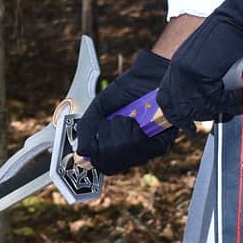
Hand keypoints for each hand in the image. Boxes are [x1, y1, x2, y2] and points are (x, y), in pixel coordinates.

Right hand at [76, 50, 176, 174]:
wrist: (148, 76)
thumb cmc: (125, 92)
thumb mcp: (98, 108)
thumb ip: (87, 129)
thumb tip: (81, 151)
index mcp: (117, 147)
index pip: (104, 165)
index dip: (95, 154)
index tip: (94, 137)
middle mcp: (132, 153)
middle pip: (110, 164)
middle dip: (104, 139)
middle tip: (111, 121)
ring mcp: (146, 151)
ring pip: (123, 155)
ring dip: (117, 131)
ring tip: (123, 117)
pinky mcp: (161, 144)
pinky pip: (137, 145)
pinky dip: (130, 130)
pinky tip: (134, 120)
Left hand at [157, 0, 242, 128]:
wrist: (235, 18)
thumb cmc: (225, 36)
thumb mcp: (203, 57)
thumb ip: (198, 76)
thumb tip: (203, 102)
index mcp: (175, 66)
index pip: (165, 98)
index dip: (175, 114)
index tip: (187, 124)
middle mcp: (177, 70)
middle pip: (180, 107)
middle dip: (197, 117)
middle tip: (215, 117)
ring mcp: (188, 72)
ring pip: (200, 106)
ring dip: (220, 108)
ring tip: (235, 102)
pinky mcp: (202, 73)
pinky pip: (215, 99)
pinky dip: (230, 100)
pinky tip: (241, 94)